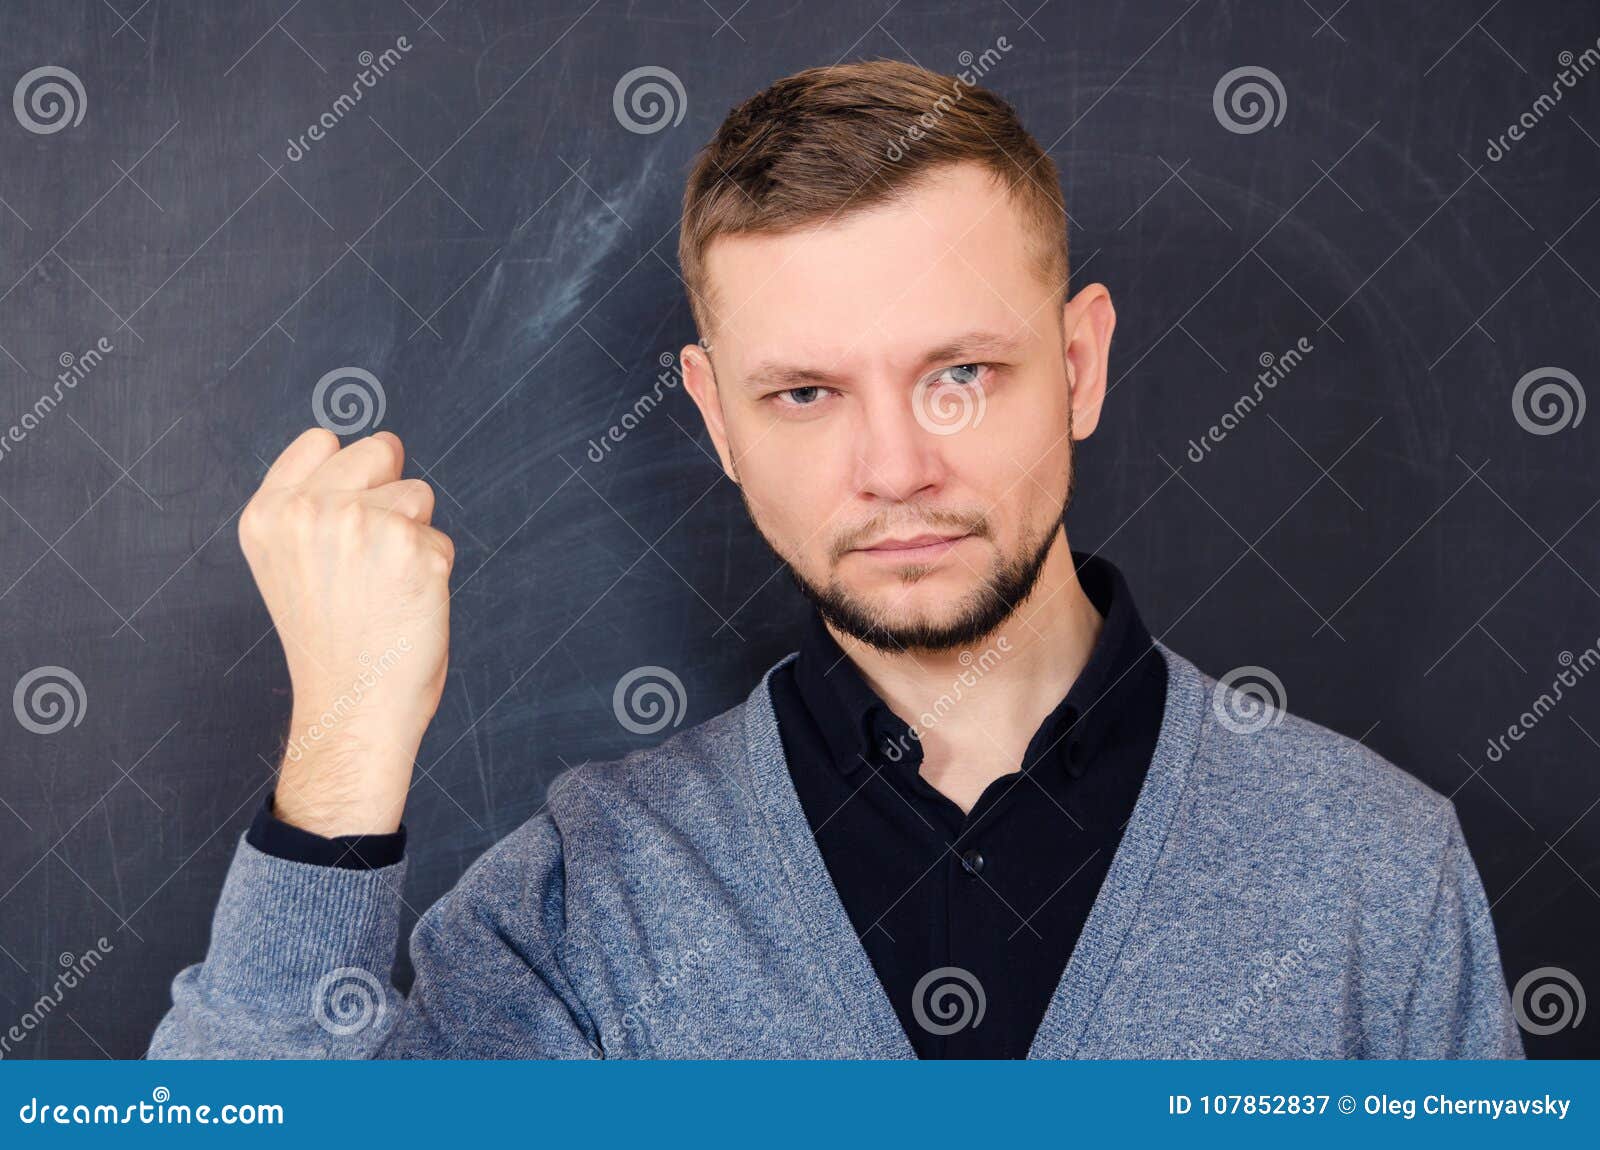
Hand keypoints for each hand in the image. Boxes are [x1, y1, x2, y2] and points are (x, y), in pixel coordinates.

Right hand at [238, 428, 453, 835]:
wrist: (351, 705)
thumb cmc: (328, 641)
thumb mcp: (288, 563)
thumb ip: (309, 507)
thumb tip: (367, 451)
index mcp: (269, 514)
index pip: (322, 441)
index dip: (348, 474)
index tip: (345, 515)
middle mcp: (312, 511)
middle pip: (380, 451)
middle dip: (388, 492)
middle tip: (370, 557)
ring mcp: (365, 526)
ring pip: (417, 494)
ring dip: (413, 535)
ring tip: (383, 587)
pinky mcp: (416, 549)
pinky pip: (441, 540)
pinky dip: (434, 570)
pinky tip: (406, 604)